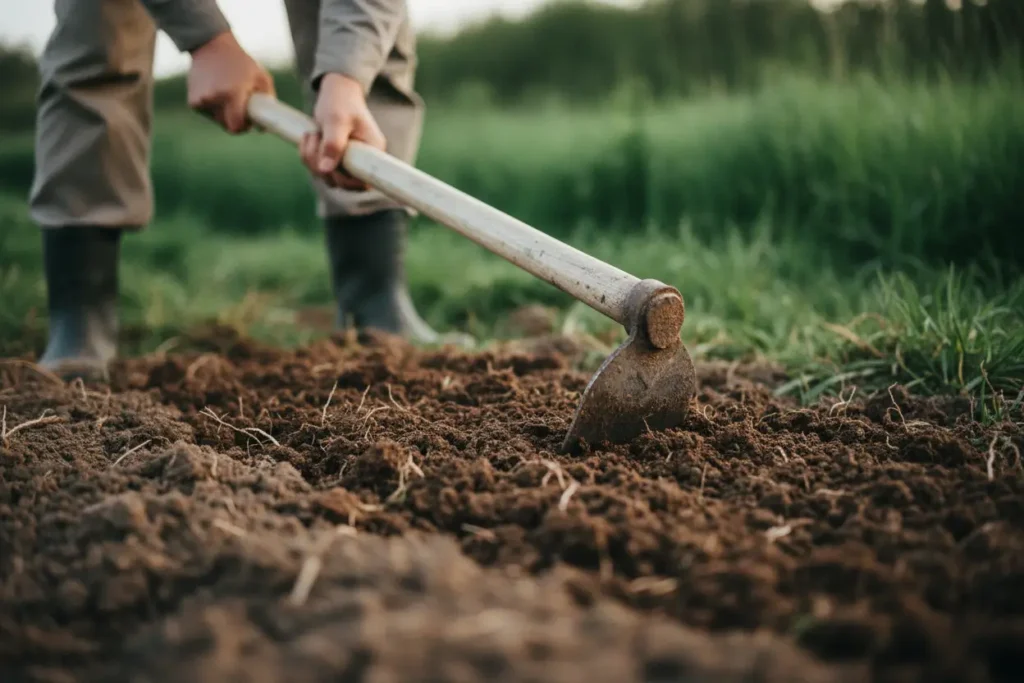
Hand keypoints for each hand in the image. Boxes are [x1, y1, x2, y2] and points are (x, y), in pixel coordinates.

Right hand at [187, 31, 273, 133]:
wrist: (211, 46)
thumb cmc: (240, 63)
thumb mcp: (261, 77)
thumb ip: (268, 101)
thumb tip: (263, 128)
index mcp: (231, 93)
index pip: (236, 126)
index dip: (244, 127)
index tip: (248, 121)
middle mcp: (213, 98)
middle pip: (227, 125)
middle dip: (235, 119)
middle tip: (240, 105)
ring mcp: (200, 100)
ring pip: (217, 120)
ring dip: (224, 113)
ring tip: (227, 94)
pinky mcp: (192, 102)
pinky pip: (208, 114)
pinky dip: (214, 108)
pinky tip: (216, 92)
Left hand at [299, 73, 385, 190]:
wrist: (336, 91)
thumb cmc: (340, 102)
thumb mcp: (336, 120)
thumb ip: (333, 144)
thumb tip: (326, 170)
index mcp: (373, 152)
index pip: (364, 182)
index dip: (345, 180)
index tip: (332, 163)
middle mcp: (363, 160)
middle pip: (342, 183)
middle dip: (321, 165)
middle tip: (315, 138)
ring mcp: (348, 161)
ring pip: (327, 177)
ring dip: (311, 159)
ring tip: (312, 134)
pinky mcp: (335, 159)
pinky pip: (318, 169)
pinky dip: (308, 156)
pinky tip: (309, 137)